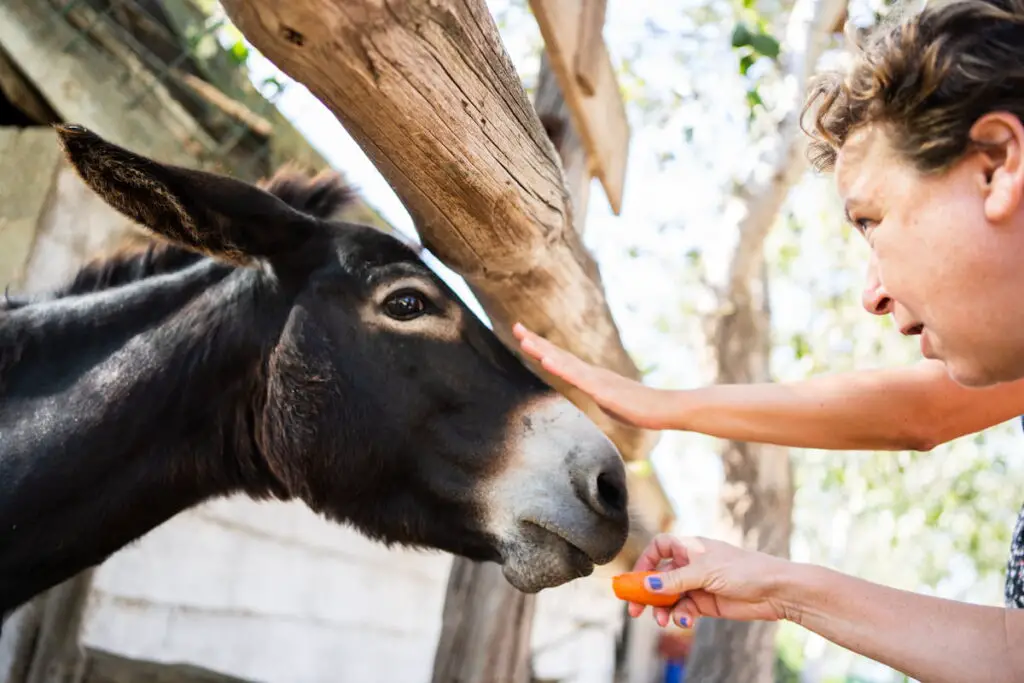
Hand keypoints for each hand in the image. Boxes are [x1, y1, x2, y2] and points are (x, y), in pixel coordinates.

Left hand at [512, 323, 666, 428]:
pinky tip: (547, 361)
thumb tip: (597, 394)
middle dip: (536, 342)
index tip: (523, 336)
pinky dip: (561, 368)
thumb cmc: (643, 408)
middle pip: (559, 355)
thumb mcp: (613, 402)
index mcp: (591, 377)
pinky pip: (578, 379)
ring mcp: (597, 380)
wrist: (666, 408)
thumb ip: (601, 396)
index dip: (542, 347)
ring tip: (524, 341)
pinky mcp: (604, 390)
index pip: (562, 359)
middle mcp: (592, 373)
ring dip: (544, 351)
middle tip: (515, 327)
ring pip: (565, 363)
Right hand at [628, 534, 791, 628]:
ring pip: (669, 598)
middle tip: (635, 611)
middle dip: (646, 594)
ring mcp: (697, 585)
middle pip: (659, 577)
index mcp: (689, 548)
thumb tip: (647, 585)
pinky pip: (684, 610)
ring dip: (663, 609)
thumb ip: (674, 580)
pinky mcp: (705, 604)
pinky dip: (681, 617)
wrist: (774, 591)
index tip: (635, 579)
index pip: (659, 548)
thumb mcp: (705, 571)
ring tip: (664, 620)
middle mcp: (690, 565)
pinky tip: (686, 622)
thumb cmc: (743, 569)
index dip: (645, 561)